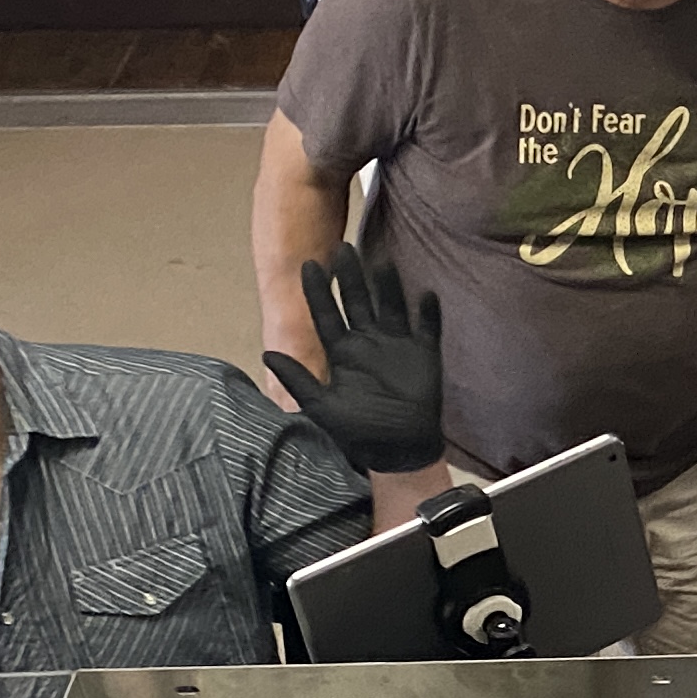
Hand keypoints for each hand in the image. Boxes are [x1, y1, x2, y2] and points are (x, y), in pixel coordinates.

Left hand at [263, 245, 444, 474]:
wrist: (396, 451)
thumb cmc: (358, 432)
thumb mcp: (322, 406)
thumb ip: (298, 379)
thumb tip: (267, 354)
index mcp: (343, 352)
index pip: (326, 315)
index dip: (318, 292)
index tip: (309, 265)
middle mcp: (368, 343)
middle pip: (358, 302)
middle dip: (351, 276)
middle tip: (343, 246)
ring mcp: (397, 346)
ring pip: (391, 306)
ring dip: (388, 286)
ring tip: (383, 261)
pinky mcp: (424, 355)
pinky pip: (427, 329)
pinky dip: (428, 313)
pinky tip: (427, 294)